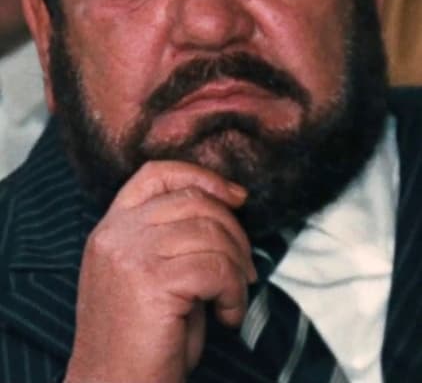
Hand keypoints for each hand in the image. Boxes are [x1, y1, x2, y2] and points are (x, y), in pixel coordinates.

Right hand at [64, 161, 255, 382]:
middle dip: (234, 230)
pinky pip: (215, 268)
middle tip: (246, 268)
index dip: (202, 176)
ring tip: (234, 297)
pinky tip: (228, 316)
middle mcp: (117, 233)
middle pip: (194, 200)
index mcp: (112, 227)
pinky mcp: (151, 281)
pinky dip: (234, 292)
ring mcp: (130, 254)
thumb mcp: (151, 275)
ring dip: (237, 265)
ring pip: (210, 233)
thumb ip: (175, 238)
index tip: (236, 196)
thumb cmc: (140, 340)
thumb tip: (230, 208)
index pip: (156, 173)